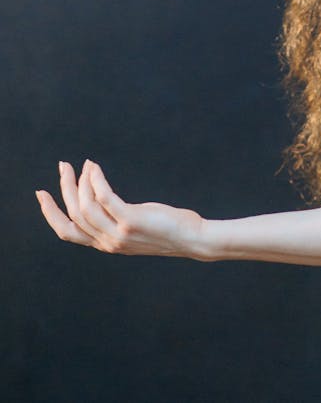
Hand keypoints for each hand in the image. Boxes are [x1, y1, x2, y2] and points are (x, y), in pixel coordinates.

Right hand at [36, 160, 207, 259]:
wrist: (191, 239)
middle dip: (63, 189)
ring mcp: (118, 233)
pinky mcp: (131, 221)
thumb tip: (101, 197)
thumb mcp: (134, 227)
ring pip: (85, 206)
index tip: (42, 194)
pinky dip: (96, 180)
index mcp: (105, 244)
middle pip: (73, 215)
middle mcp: (107, 242)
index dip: (51, 213)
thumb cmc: (165, 229)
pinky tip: (94, 167)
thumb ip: (115, 220)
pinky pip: (105, 197)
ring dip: (81, 181)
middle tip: (62, 166)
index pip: (68, 232)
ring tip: (84, 164)